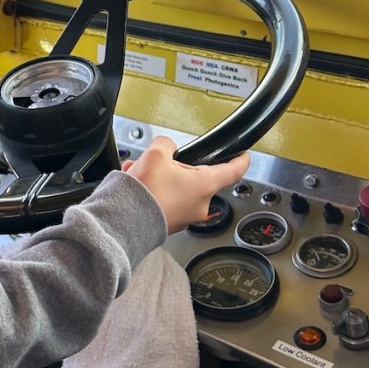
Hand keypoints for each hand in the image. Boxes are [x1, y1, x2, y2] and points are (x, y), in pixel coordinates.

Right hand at [124, 135, 249, 233]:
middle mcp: (199, 204)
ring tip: (140, 176)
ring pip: (177, 188)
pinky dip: (154, 192)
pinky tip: (138, 187)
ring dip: (160, 179)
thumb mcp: (155, 154)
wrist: (124, 221)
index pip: (233, 170)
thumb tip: (166, 148)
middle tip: (158, 163)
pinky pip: (166, 201)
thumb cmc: (145, 193)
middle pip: (195, 176)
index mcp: (204, 186)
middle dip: (175, 166)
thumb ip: (166, 144)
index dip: (240, 159)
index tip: (243, 155)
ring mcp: (185, 216)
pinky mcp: (169, 224)